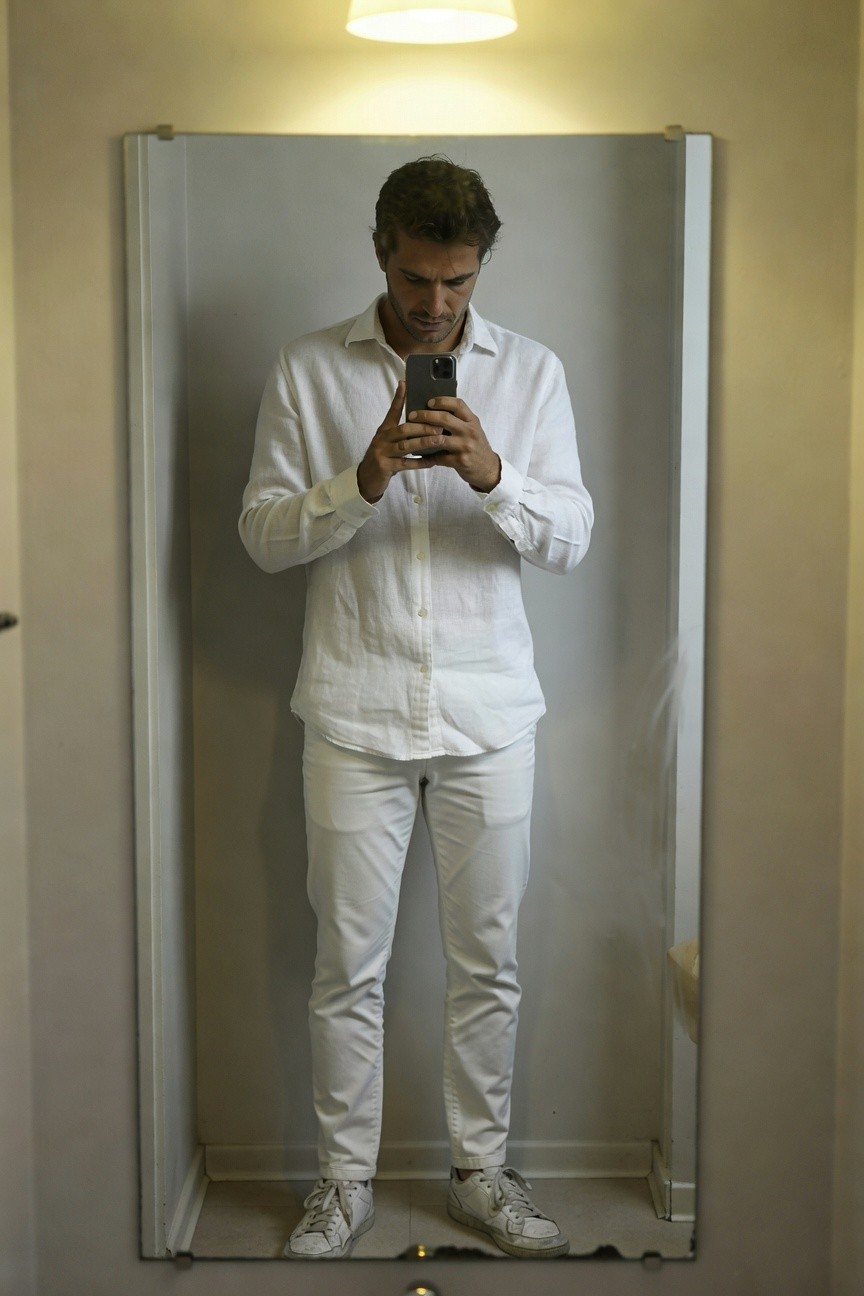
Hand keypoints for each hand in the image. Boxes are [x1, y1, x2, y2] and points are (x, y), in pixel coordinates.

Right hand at [357, 382, 449, 502]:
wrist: (366, 478)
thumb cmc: (383, 457)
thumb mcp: (388, 441)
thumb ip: (400, 430)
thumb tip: (417, 418)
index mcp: (384, 430)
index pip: (392, 411)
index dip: (399, 398)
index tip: (406, 384)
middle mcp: (382, 439)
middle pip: (403, 429)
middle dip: (422, 427)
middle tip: (439, 425)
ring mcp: (382, 453)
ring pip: (405, 446)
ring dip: (424, 442)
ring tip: (439, 440)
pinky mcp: (385, 467)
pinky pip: (405, 464)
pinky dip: (419, 463)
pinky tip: (432, 461)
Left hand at [407, 397, 500, 492]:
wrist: (488, 469)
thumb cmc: (476, 446)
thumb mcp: (473, 429)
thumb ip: (459, 420)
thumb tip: (435, 409)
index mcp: (472, 421)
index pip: (458, 404)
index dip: (442, 401)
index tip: (428, 402)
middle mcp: (470, 432)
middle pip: (445, 418)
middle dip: (425, 415)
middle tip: (411, 415)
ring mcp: (466, 447)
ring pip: (439, 438)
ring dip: (422, 436)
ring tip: (411, 434)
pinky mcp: (460, 461)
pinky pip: (439, 457)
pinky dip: (427, 455)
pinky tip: (418, 454)